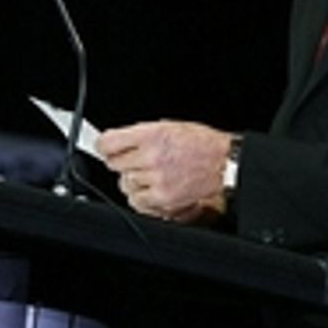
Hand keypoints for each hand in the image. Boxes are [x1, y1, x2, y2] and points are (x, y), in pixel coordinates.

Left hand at [98, 120, 232, 223]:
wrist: (224, 164)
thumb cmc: (201, 144)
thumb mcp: (169, 126)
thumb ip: (141, 136)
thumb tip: (117, 143)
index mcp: (152, 134)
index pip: (108, 143)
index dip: (104, 146)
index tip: (105, 149)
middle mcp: (152, 157)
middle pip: (114, 165)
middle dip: (123, 163)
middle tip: (137, 162)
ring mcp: (156, 180)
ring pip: (125, 184)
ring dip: (134, 181)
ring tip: (152, 176)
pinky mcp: (163, 199)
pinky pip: (137, 202)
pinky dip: (142, 198)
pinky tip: (154, 189)